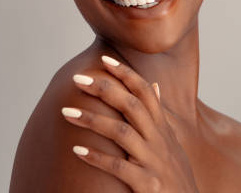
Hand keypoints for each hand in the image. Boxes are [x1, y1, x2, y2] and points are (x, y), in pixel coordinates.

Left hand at [61, 55, 199, 192]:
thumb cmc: (174, 176)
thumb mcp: (171, 143)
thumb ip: (160, 116)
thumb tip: (154, 85)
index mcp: (163, 129)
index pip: (145, 92)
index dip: (126, 74)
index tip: (104, 60)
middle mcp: (160, 142)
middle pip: (132, 106)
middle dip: (105, 89)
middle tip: (78, 78)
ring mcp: (155, 163)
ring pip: (122, 133)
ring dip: (92, 120)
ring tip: (66, 112)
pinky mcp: (148, 186)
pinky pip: (119, 168)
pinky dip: (97, 157)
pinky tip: (77, 150)